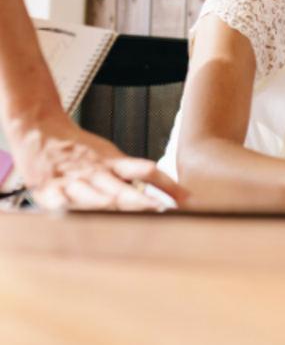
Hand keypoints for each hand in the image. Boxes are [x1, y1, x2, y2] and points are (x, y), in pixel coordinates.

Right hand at [13, 113, 188, 210]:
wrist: (38, 127)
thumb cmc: (76, 147)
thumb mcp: (108, 154)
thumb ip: (130, 173)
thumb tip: (161, 190)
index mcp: (113, 162)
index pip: (147, 171)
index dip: (168, 185)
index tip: (186, 199)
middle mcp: (96, 173)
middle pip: (123, 189)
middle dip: (142, 203)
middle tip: (161, 211)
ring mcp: (74, 181)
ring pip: (94, 196)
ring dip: (109, 207)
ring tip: (125, 218)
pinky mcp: (49, 190)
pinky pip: (58, 201)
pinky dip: (65, 208)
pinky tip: (70, 216)